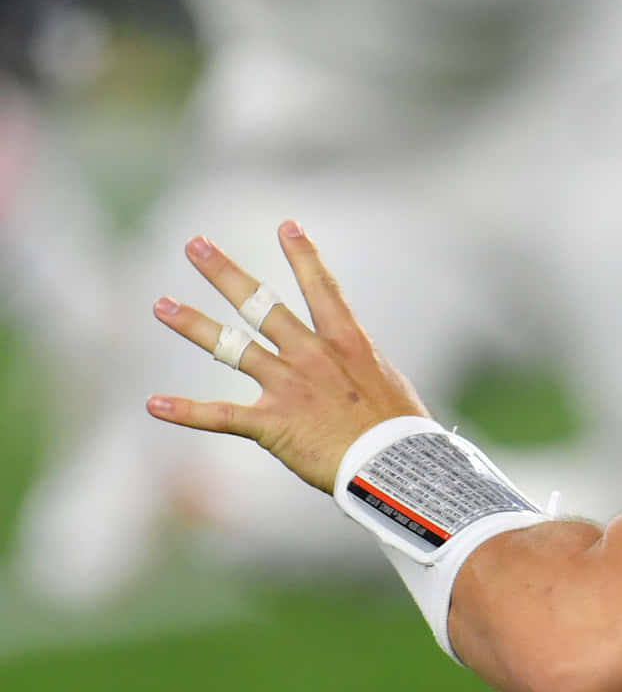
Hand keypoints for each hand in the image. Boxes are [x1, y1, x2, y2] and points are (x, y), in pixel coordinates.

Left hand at [147, 221, 430, 492]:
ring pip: (231, 347)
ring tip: (162, 305)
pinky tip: (153, 403)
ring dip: (193, 324)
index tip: (287, 226)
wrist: (393, 465)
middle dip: (224, 272)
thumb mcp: (385, 381)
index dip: (303, 255)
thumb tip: (347, 361)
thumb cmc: (399, 429)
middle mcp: (311, 355)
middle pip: (260, 304)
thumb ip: (356, 365)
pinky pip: (220, 415)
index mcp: (346, 342)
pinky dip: (185, 411)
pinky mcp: (271, 423)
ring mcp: (288, 387)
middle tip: (195, 244)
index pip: (321, 287)